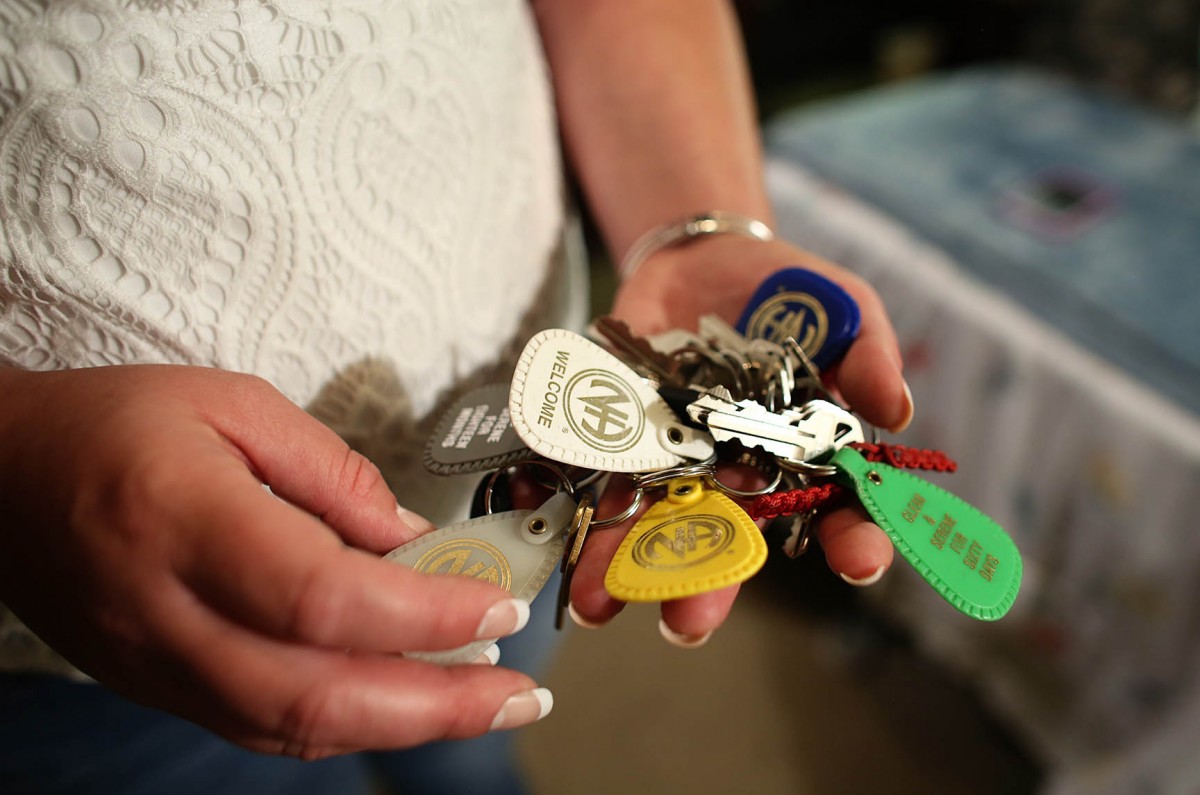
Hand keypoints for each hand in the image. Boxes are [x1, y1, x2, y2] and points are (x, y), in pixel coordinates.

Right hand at [0, 365, 549, 758]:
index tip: (495, 606)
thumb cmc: (115, 422)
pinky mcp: (161, 684)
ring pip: (293, 728)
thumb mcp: (231, 403)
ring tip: (486, 707)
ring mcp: (159, 664)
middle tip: (522, 698)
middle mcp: (169, 612)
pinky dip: (346, 725)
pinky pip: (262, 728)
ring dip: (403, 729)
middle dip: (437, 707)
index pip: (323, 597)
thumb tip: (409, 538)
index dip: (421, 614)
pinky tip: (404, 707)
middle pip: (316, 694)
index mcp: (186, 521)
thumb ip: (329, 472)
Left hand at [568, 235, 906, 642]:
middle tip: (688, 623)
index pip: (838, 511)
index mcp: (805, 458)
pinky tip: (555, 540)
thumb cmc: (790, 292)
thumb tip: (896, 412)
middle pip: (730, 539)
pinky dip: (576, 507)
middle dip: (708, 584)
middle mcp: (741, 475)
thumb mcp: (843, 309)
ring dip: (624, 568)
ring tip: (598, 606)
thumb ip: (869, 357)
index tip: (860, 564)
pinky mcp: (626, 435)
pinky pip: (600, 476)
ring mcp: (680, 459)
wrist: (705, 259)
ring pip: (654, 524)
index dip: (852, 540)